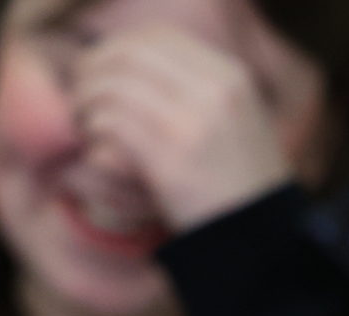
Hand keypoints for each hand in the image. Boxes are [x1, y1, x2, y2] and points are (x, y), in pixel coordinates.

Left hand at [71, 25, 294, 233]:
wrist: (266, 245)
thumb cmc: (242, 192)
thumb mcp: (236, 126)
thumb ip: (197, 92)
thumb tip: (132, 67)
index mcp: (231, 77)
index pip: (157, 37)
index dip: (118, 50)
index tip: (101, 74)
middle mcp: (215, 90)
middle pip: (128, 55)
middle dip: (93, 74)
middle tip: (82, 102)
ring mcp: (195, 123)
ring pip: (112, 88)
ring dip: (88, 107)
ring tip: (88, 129)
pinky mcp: (172, 158)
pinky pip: (111, 126)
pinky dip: (93, 136)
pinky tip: (97, 154)